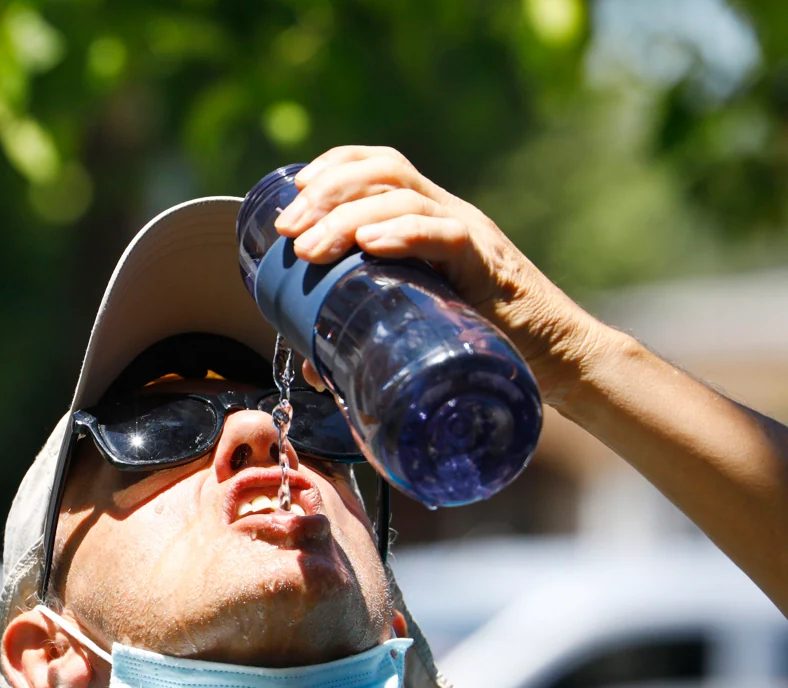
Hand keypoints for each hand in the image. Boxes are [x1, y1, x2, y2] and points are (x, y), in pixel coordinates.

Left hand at [274, 145, 608, 407]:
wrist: (555, 361)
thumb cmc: (482, 343)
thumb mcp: (412, 326)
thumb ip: (364, 336)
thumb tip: (313, 367)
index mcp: (427, 218)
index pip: (378, 164)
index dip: (332, 167)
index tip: (293, 193)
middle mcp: (447, 213)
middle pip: (382, 170)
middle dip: (324, 192)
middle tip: (288, 230)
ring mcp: (469, 233)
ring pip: (403, 197)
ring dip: (347, 217)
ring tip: (311, 249)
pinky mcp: (488, 265)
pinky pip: (446, 235)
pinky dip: (404, 234)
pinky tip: (370, 244)